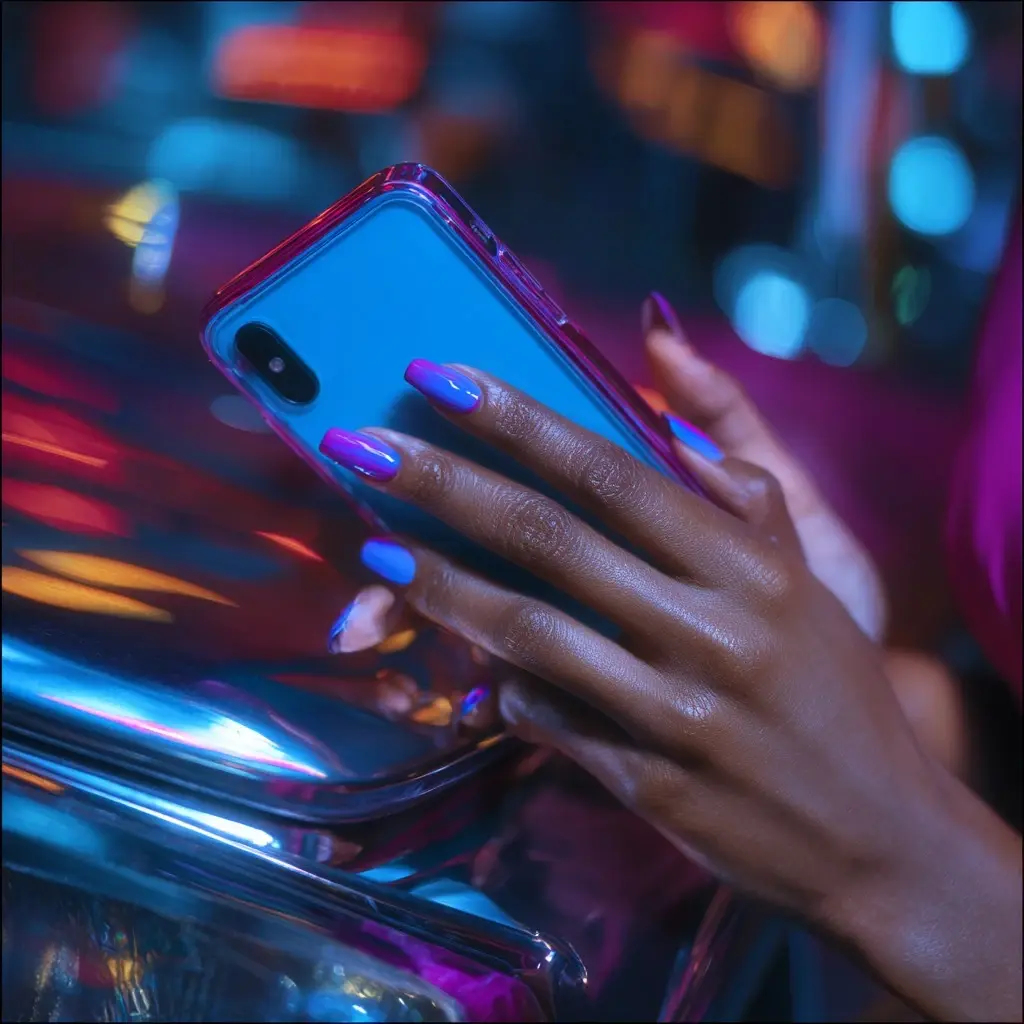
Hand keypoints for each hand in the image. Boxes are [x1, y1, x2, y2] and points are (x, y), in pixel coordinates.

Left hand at [318, 356, 946, 927]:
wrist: (882, 837)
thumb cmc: (834, 691)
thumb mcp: (809, 583)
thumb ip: (743, 496)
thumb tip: (668, 417)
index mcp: (750, 567)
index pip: (610, 471)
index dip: (514, 420)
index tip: (436, 377)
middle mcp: (712, 633)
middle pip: (551, 539)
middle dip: (444, 484)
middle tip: (362, 446)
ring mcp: (678, 717)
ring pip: (532, 635)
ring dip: (445, 589)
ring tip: (380, 552)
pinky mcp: (652, 787)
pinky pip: (550, 722)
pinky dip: (505, 689)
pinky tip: (478, 669)